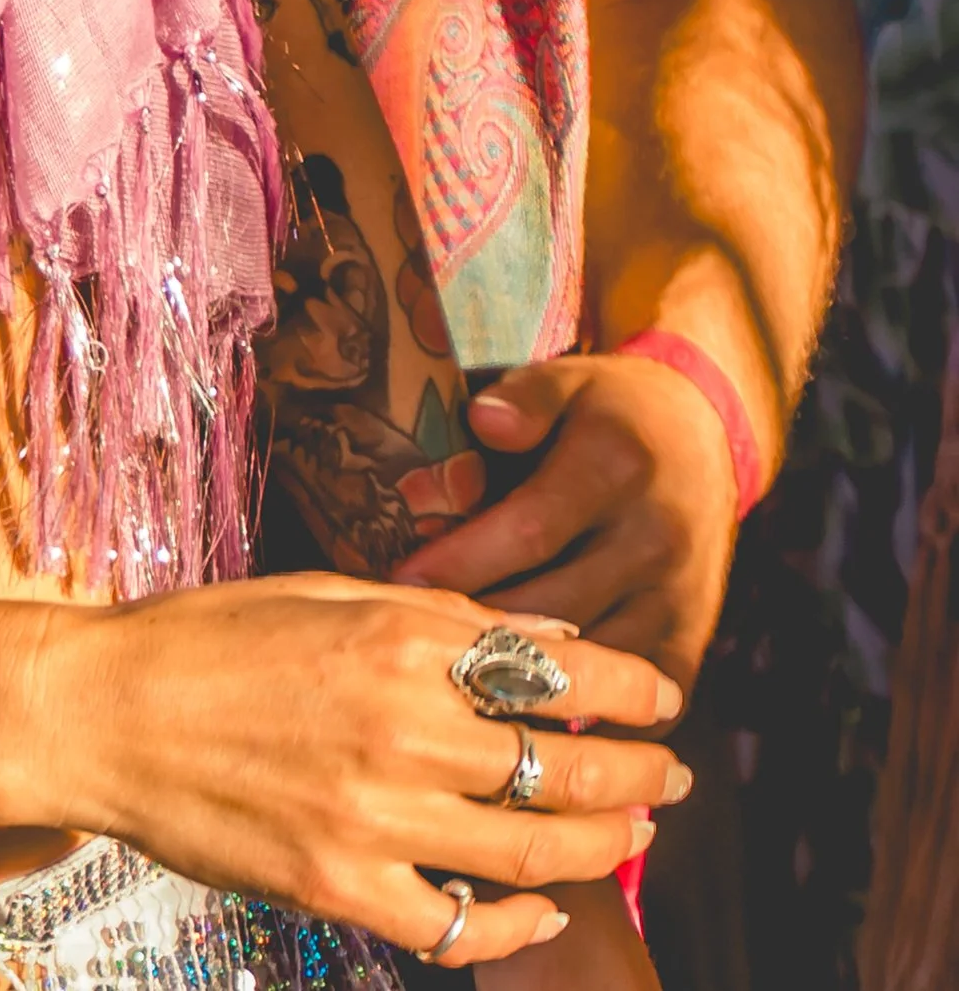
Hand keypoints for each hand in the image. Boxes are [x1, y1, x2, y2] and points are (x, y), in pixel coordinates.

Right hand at [48, 575, 685, 968]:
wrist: (104, 711)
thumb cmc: (208, 637)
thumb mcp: (326, 592)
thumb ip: (444, 618)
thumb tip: (549, 643)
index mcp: (397, 639)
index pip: (554, 674)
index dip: (627, 691)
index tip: (662, 698)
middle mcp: (401, 727)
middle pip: (560, 767)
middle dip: (637, 774)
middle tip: (674, 777)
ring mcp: (372, 816)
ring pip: (530, 853)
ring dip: (602, 847)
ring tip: (634, 836)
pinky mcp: (338, 885)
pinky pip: (456, 925)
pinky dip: (516, 925)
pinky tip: (547, 909)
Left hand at [392, 354, 737, 687]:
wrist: (705, 436)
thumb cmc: (609, 412)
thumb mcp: (568, 382)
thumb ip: (524, 398)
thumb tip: (484, 421)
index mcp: (614, 467)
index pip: (528, 530)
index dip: (461, 560)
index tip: (399, 580)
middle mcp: (652, 538)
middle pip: (553, 605)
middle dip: (477, 627)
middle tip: (411, 641)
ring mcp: (675, 596)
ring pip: (591, 661)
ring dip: (524, 679)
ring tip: (455, 685)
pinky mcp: (690, 639)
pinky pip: (638, 701)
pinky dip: (587, 718)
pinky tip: (528, 722)